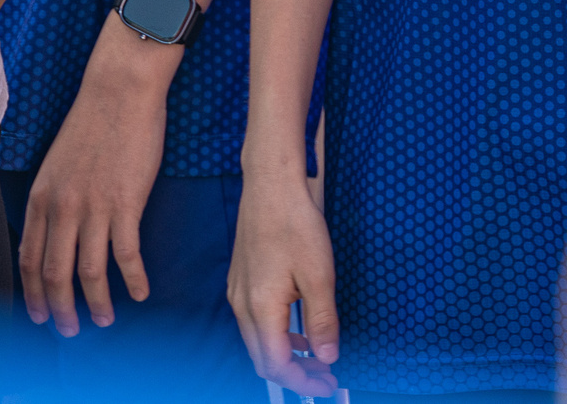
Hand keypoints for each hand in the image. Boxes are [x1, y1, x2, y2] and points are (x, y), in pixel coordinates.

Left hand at [21, 45, 171, 334]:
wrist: (119, 91)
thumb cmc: (93, 122)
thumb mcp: (57, 163)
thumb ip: (54, 198)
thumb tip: (57, 231)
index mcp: (41, 197)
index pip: (29, 257)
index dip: (33, 292)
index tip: (40, 315)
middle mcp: (62, 207)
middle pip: (55, 273)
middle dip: (62, 309)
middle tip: (70, 331)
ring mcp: (93, 207)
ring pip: (90, 272)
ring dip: (97, 303)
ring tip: (105, 320)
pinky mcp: (125, 204)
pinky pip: (127, 255)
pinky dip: (134, 279)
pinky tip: (141, 293)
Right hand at [227, 164, 339, 395]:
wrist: (271, 183)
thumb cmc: (295, 223)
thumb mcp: (319, 275)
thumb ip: (322, 321)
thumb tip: (326, 356)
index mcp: (261, 308)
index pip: (276, 365)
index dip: (302, 382)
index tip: (327, 385)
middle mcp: (242, 305)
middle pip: (263, 358)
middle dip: (294, 374)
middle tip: (325, 377)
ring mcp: (238, 292)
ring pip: (258, 341)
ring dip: (285, 354)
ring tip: (315, 356)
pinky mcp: (241, 280)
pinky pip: (255, 321)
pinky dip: (276, 334)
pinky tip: (297, 327)